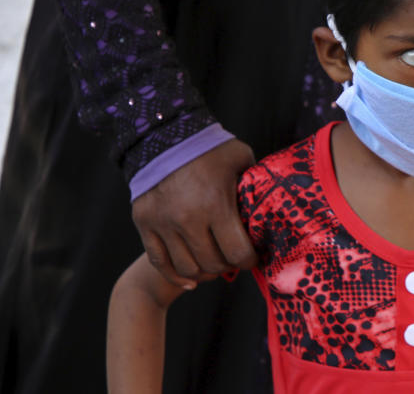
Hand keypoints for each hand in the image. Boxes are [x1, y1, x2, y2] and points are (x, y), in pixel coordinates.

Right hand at [132, 139, 256, 287]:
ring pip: (187, 268)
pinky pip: (160, 262)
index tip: (252, 257)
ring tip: (215, 263)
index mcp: (216, 204)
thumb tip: (268, 205)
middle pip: (213, 264)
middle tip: (234, 259)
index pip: (237, 252)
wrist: (163, 134)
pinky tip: (191, 280)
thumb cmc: (209, 147)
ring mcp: (162, 223)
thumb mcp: (240, 160)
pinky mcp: (144, 223)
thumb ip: (253, 185)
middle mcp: (187, 219)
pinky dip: (176, 276)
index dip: (249, 260)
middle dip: (229, 265)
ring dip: (205, 271)